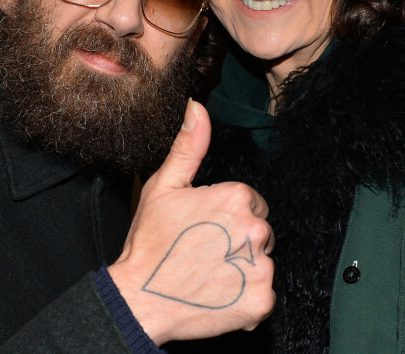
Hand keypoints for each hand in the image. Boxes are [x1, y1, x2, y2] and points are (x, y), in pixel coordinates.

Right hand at [108, 99, 274, 344]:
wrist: (140, 299)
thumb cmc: (151, 241)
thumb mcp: (164, 185)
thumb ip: (188, 145)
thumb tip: (197, 106)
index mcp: (236, 197)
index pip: (251, 203)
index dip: (227, 217)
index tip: (205, 229)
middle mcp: (255, 229)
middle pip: (261, 230)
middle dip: (239, 240)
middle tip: (206, 251)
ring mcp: (260, 266)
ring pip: (262, 260)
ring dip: (243, 268)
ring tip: (211, 274)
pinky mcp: (261, 299)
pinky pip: (264, 292)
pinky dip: (247, 296)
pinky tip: (220, 295)